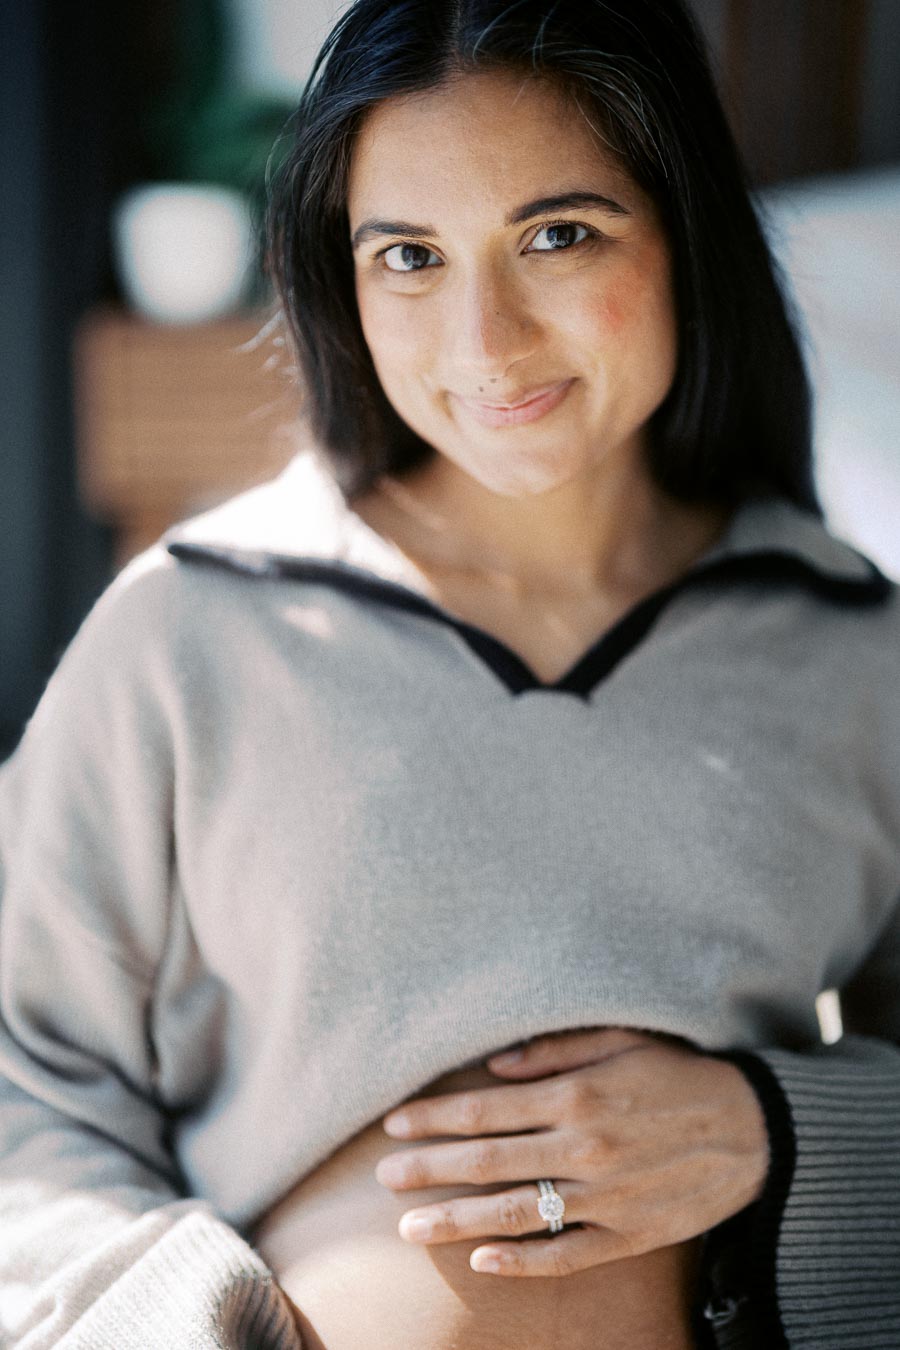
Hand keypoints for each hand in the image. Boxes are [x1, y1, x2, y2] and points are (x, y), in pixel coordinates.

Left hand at [376, 1027, 767, 1276]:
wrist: (755, 1128)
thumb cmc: (679, 1074)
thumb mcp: (621, 1039)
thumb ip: (554, 1050)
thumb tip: (494, 1065)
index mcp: (578, 1095)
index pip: (487, 1109)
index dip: (436, 1118)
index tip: (394, 1123)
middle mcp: (585, 1148)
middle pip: (489, 1162)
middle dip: (430, 1169)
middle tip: (383, 1176)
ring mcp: (606, 1197)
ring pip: (517, 1214)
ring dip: (458, 1220)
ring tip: (409, 1227)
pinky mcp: (629, 1235)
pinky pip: (567, 1256)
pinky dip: (522, 1263)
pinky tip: (482, 1262)